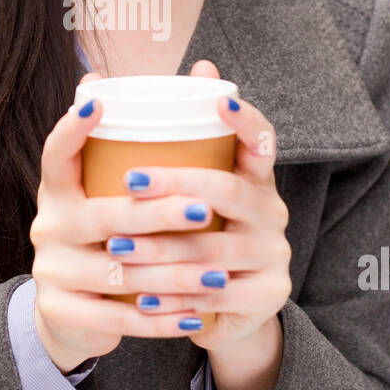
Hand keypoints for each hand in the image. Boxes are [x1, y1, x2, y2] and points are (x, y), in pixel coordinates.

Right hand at [30, 68, 234, 372]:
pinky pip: (118, 319)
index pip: (54, 154)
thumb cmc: (101, 242)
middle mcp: (48, 227)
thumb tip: (165, 77)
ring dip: (173, 274)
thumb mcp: (100, 199)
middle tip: (203, 209)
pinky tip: (194, 316)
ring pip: (119, 273)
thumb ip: (126, 155)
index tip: (97, 104)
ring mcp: (51, 272)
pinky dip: (160, 320)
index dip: (70, 129)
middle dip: (158, 213)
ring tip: (217, 271)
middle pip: (103, 217)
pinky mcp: (63, 312)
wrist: (68, 316)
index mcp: (57, 192)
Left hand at [104, 59, 291, 354]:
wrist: (232, 313)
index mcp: (256, 181)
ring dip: (160, 250)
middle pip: (230, 192)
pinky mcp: (266, 297)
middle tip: (130, 180)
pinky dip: (173, 298)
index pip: (262, 142)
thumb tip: (138, 76)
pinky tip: (139, 298)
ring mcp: (272, 256)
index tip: (219, 103)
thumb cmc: (200, 239)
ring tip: (117, 247)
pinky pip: (215, 297)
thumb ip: (174, 149)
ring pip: (214, 251)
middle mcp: (271, 213)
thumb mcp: (192, 197)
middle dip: (178, 184)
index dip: (245, 121)